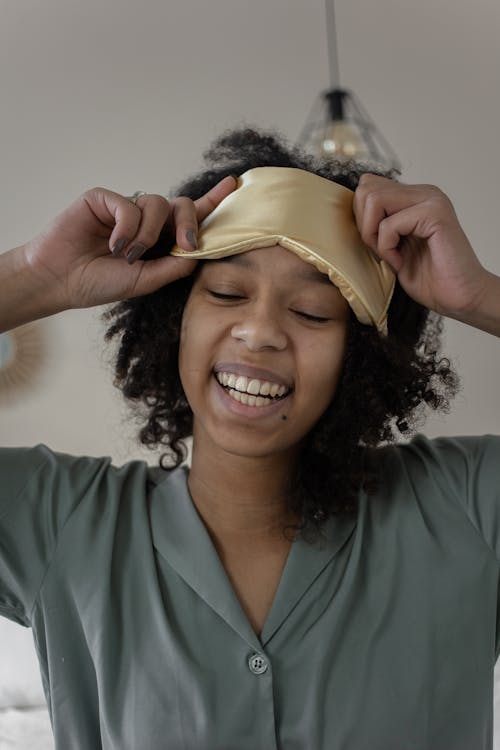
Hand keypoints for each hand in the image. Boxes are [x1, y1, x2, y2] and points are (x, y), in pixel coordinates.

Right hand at [22, 175, 237, 309]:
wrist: (61, 280)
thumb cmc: (100, 283)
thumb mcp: (145, 281)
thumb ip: (173, 267)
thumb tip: (199, 252)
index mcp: (159, 240)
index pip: (189, 218)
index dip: (212, 201)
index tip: (233, 184)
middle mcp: (145, 221)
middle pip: (180, 204)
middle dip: (189, 223)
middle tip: (186, 244)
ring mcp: (125, 209)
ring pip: (156, 203)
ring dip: (148, 233)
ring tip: (128, 255)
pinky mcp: (104, 199)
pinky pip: (129, 204)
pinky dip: (126, 227)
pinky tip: (113, 244)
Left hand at [353, 174, 488, 317]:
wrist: (460, 297)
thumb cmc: (430, 278)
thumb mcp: (393, 247)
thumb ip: (378, 225)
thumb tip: (352, 213)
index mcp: (414, 197)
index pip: (368, 186)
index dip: (362, 218)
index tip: (375, 245)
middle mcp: (423, 192)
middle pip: (367, 189)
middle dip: (364, 225)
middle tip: (380, 251)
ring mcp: (431, 200)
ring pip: (374, 199)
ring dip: (373, 234)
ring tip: (390, 255)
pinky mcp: (434, 214)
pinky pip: (388, 224)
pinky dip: (387, 249)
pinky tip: (401, 262)